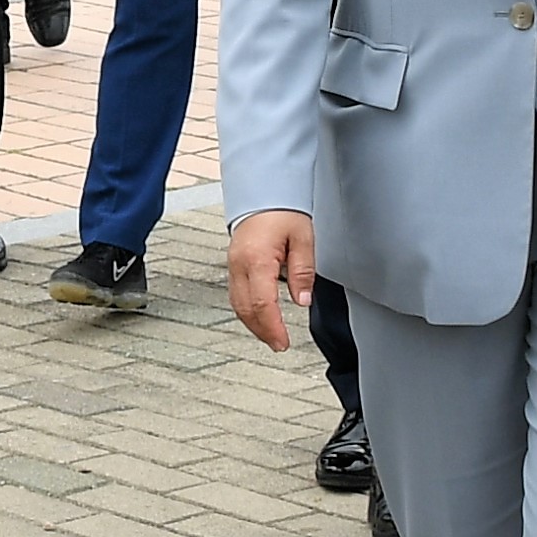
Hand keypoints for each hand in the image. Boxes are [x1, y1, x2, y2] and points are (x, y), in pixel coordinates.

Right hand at [228, 207, 315, 349]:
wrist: (265, 192)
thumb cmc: (284, 210)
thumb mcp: (304, 238)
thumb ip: (303, 271)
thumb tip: (302, 300)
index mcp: (257, 259)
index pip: (263, 303)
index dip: (272, 327)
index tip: (283, 341)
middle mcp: (239, 264)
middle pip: (246, 309)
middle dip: (262, 331)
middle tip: (279, 344)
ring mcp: (233, 264)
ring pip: (237, 304)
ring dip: (253, 324)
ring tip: (270, 336)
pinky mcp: (233, 264)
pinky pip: (235, 294)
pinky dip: (247, 310)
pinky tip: (259, 317)